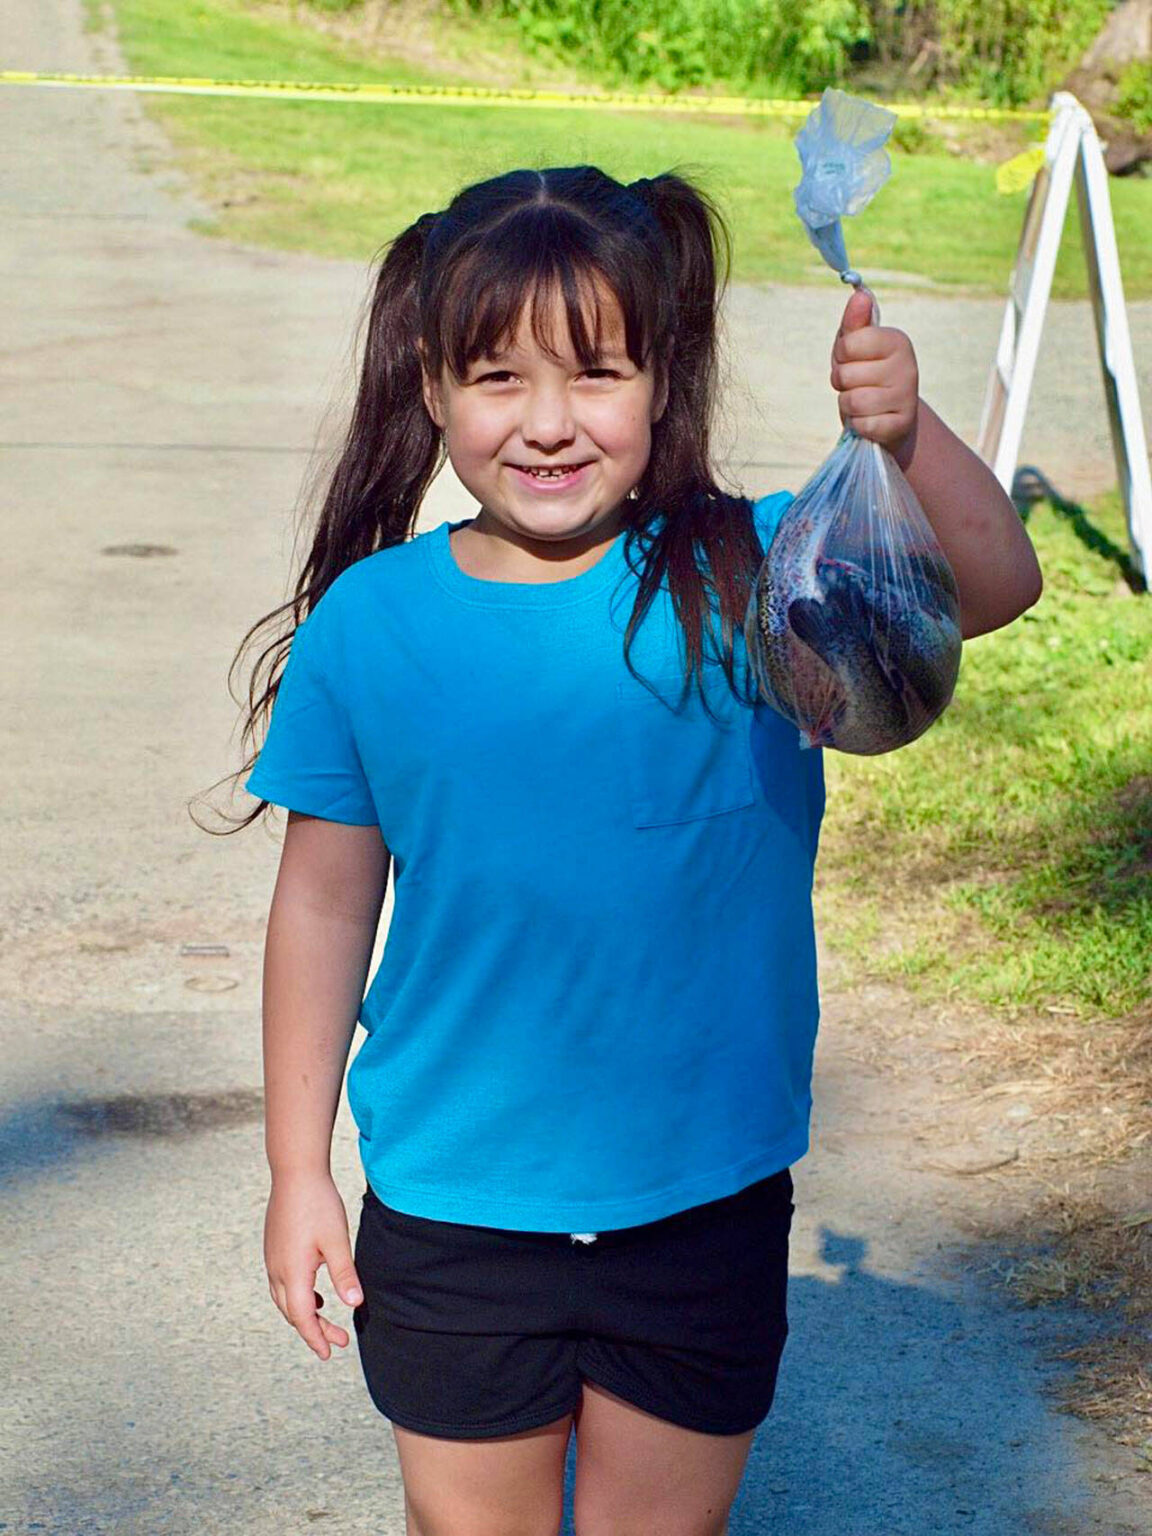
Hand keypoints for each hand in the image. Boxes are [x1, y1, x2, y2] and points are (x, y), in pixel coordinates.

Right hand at [264, 1172, 363, 1360]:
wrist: (295, 1172)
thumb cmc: (317, 1204)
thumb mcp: (337, 1240)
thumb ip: (344, 1273)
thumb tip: (354, 1304)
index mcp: (292, 1272)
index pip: (302, 1317)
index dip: (316, 1337)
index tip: (329, 1353)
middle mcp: (277, 1270)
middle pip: (292, 1312)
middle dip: (315, 1330)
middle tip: (339, 1341)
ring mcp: (272, 1259)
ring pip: (285, 1299)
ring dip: (305, 1313)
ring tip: (328, 1321)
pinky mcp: (274, 1249)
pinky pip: (283, 1284)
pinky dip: (298, 1297)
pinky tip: (316, 1293)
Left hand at [829, 286, 918, 456]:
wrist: (890, 415)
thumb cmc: (867, 374)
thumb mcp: (856, 346)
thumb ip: (854, 321)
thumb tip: (858, 294)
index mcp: (897, 340)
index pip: (848, 344)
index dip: (841, 355)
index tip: (853, 359)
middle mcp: (907, 366)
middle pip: (845, 375)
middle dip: (842, 383)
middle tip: (857, 384)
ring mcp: (906, 396)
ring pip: (852, 401)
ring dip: (848, 405)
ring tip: (862, 401)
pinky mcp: (900, 424)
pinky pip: (861, 425)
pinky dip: (857, 424)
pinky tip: (869, 419)